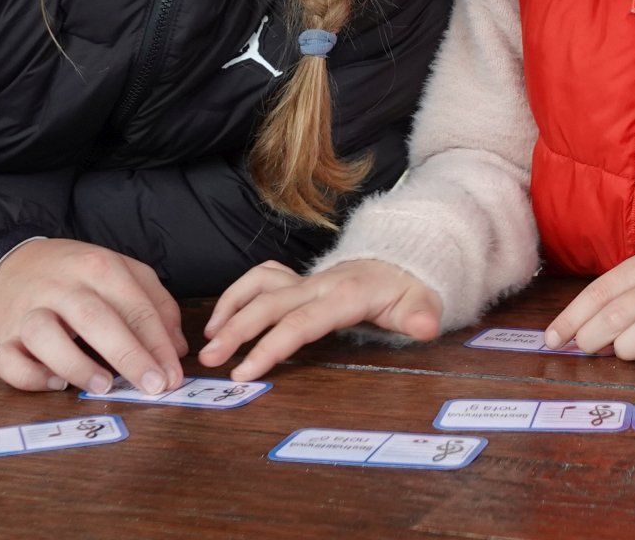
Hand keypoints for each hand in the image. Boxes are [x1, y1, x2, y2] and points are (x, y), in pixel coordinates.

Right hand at [0, 238, 186, 395]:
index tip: (174, 375)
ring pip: (44, 335)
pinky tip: (56, 383)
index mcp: (99, 267)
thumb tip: (177, 349)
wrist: (15, 263)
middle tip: (154, 386)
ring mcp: (28, 311)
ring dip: (75, 364)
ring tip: (104, 385)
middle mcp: (62, 287)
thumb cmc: (78, 275)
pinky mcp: (3, 335)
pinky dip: (29, 375)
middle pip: (95, 318)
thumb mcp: (122, 272)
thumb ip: (156, 304)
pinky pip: (6, 360)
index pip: (135, 306)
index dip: (159, 344)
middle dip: (129, 355)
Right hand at [197, 259, 443, 382]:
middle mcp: (317, 284)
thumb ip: (421, 315)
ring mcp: (304, 279)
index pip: (300, 323)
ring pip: (257, 285)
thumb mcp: (422, 302)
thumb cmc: (407, 289)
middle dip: (236, 331)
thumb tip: (426, 326)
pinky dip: (236, 294)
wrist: (400, 261)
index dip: (270, 347)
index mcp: (344, 296)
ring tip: (207, 340)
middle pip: (268, 303)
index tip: (244, 373)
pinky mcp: (296, 279)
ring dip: (229, 309)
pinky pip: (260, 278)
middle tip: (210, 360)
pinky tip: (223, 318)